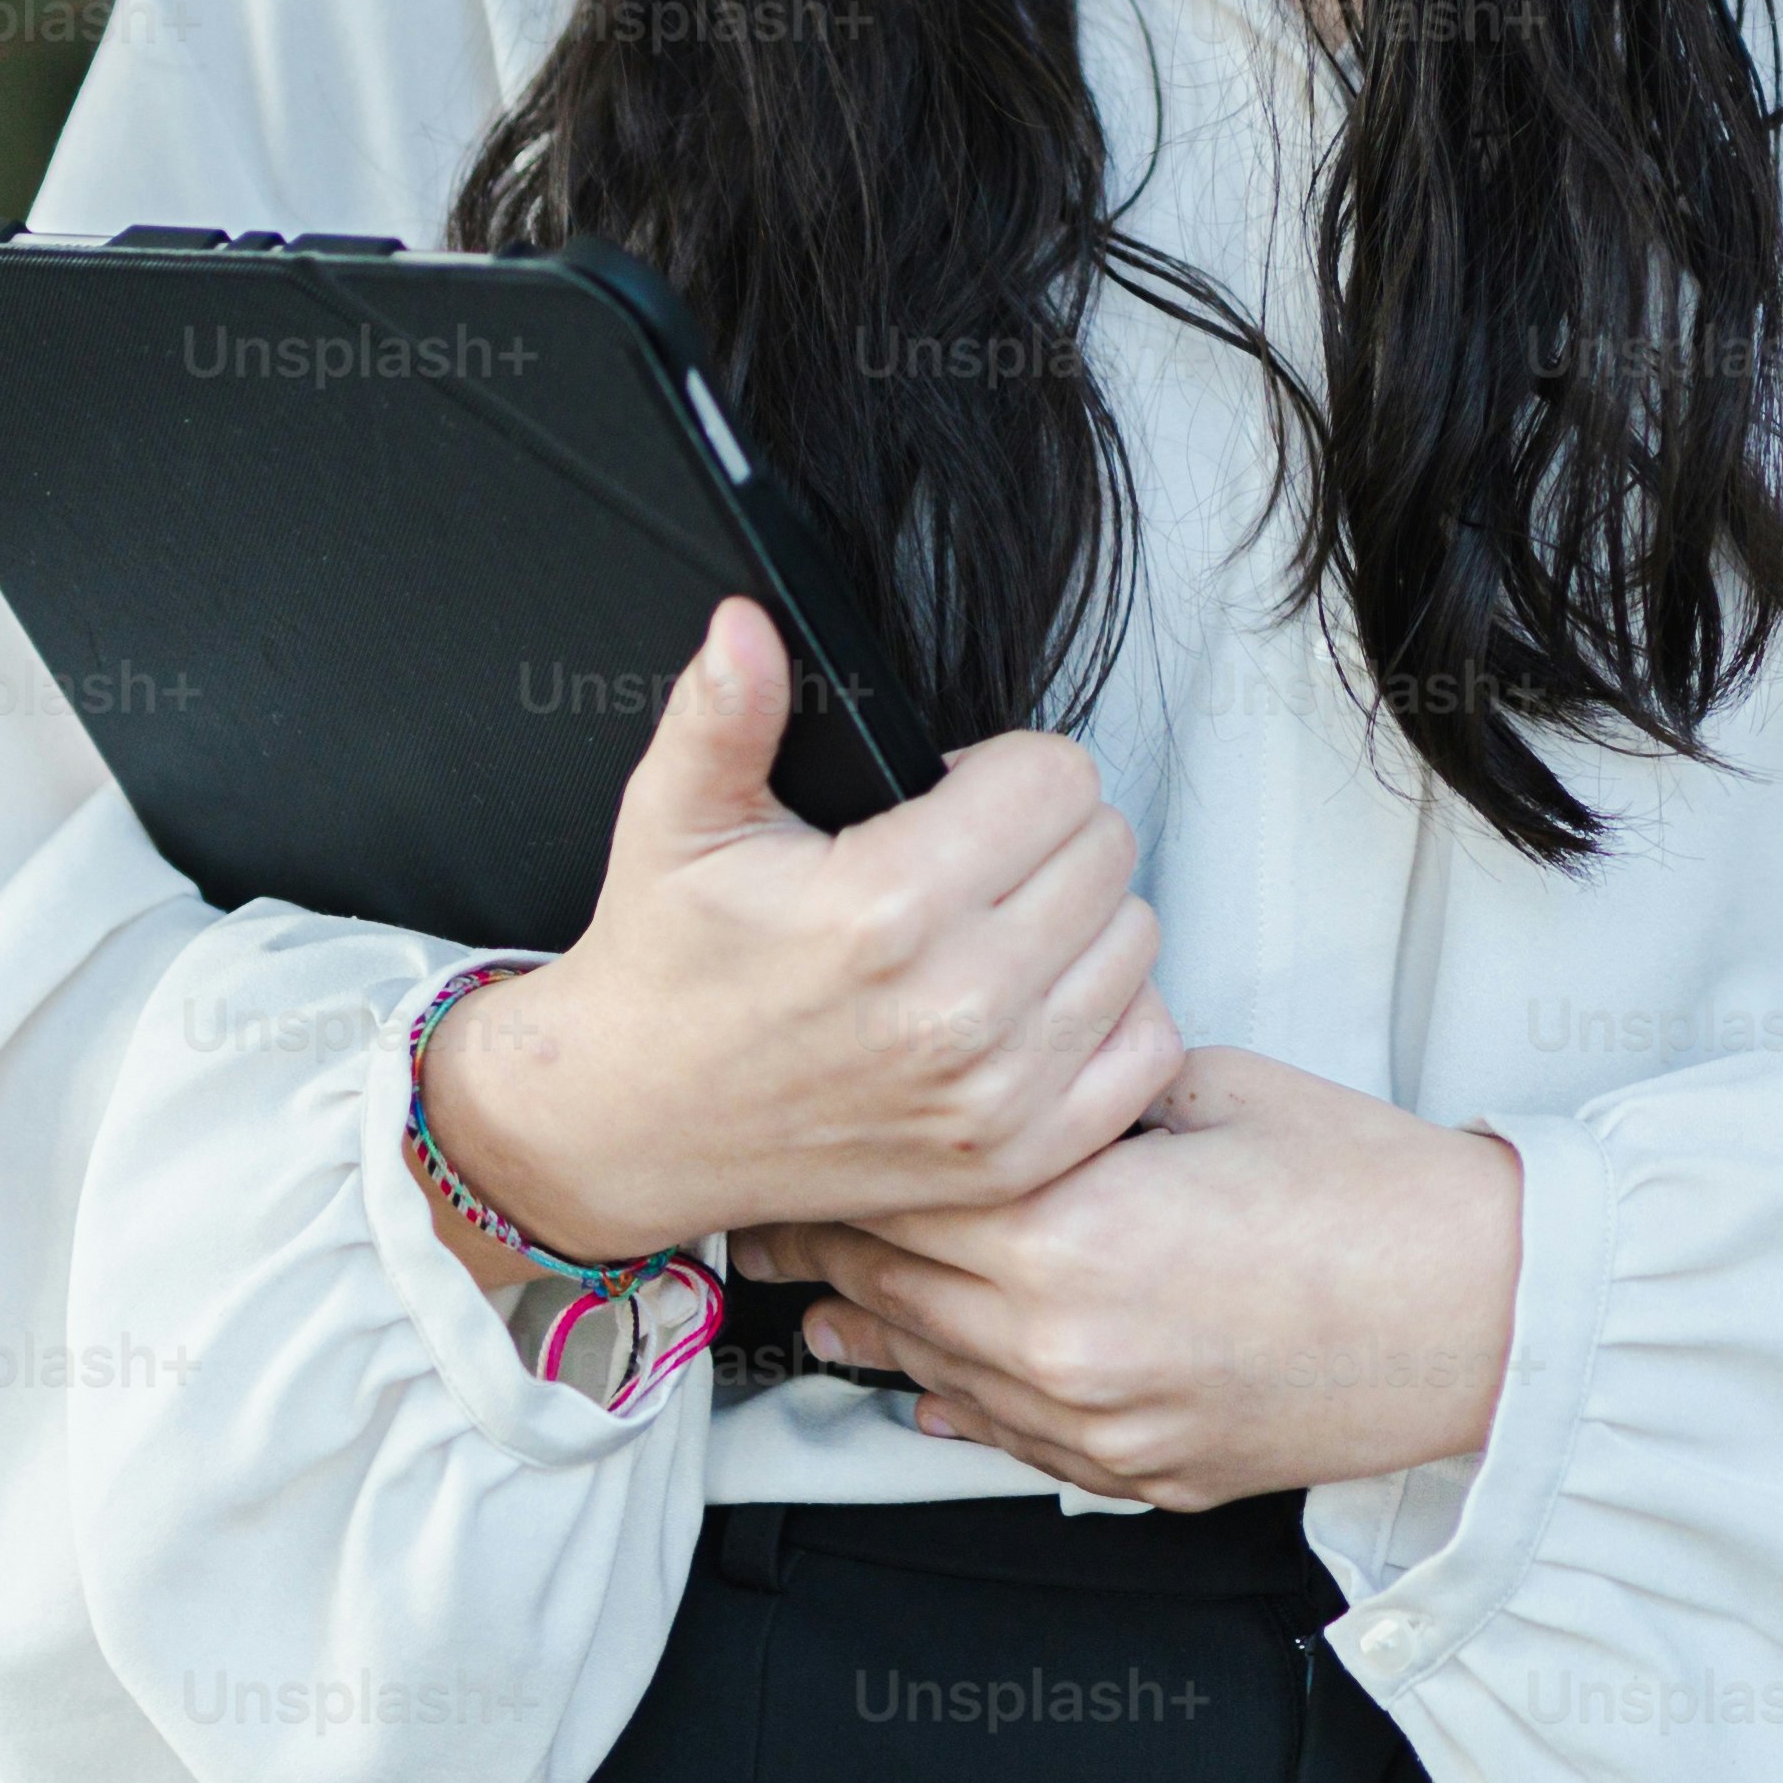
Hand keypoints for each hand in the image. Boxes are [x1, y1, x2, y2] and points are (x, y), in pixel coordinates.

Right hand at [410, 598, 1180, 1281]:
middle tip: (968, 861)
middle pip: (1107, 850)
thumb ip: (725, 712)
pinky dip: (1108, 1018)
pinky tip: (1033, 1001)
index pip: (1057, 777)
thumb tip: (749, 624)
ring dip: (1079, 920)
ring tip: (993, 928)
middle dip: (1045, 835)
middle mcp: (957, 1006)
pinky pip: (1148, 1050)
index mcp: (886, 905)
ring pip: (1135, 940)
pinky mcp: (1017, 1158)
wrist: (634, 1121)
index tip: (949, 799)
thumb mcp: (676, 820)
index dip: (1004, 771)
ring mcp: (995, 1094)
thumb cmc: (666, 966)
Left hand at [766, 1047, 1525, 1511]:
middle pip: (889, 1289)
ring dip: (867, 1326)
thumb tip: (1011, 1091)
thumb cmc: (1368, 1194)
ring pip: (932, 1372)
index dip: (824, 1164)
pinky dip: (954, 1398)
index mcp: (1070, 1234)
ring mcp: (1096, 1425)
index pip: (892, 1195)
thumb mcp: (1206, 1092)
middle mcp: (1062, 1345)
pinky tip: (923, 1379)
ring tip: (810, 1293)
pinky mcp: (1135, 1473)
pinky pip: (1007, 1438)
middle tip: (763, 1208)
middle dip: (819, 1243)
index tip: (785, 1135)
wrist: (1481, 1314)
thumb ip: (1083, 1100)